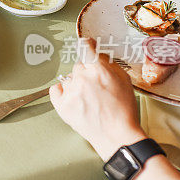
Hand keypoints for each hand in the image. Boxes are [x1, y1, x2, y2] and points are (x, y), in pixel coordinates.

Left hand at [49, 38, 146, 160]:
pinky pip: (55, 89)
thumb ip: (109, 64)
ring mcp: (70, 92)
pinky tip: (72, 97)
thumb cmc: (123, 110)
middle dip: (86, 72)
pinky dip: (62, 91)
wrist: (116, 135)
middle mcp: (82, 78)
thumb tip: (97, 54)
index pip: (85, 47)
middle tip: (95, 86)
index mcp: (99, 70)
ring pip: (69, 78)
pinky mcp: (62, 105)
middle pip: (78, 66)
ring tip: (88, 98)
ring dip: (76, 84)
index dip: (87, 44)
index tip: (86, 44)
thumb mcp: (124, 81)